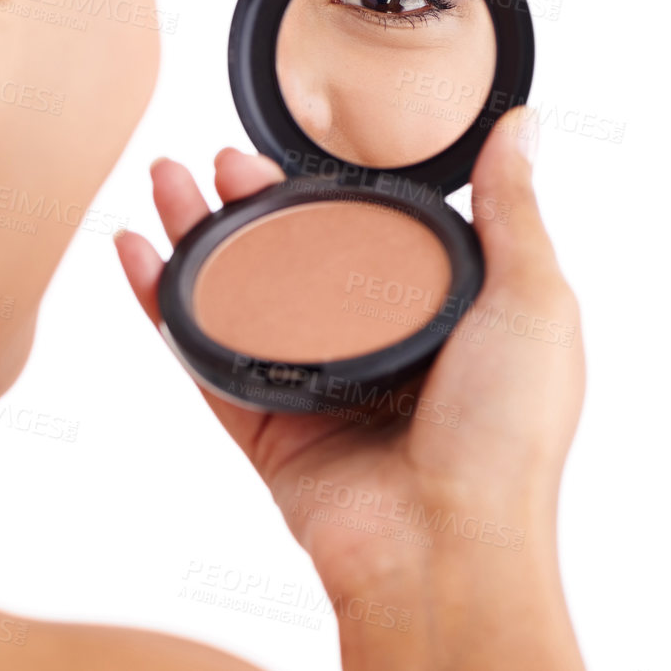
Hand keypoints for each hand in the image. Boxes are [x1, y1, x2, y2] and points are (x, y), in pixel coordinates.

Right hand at [115, 107, 584, 670]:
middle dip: (247, 202)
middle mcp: (370, 348)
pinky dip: (161, 302)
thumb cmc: (504, 437)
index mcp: (437, 318)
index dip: (321, 187)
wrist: (445, 545)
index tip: (288, 149)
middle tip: (217, 161)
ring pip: (237, 295)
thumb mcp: (532, 302)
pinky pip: (201, 353)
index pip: (365, 233)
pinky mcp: (263, 424)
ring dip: (195, 236)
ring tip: (166, 182)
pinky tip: (137, 252)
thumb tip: (522, 126)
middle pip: (289, 255)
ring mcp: (310, 386)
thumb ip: (513, 210)